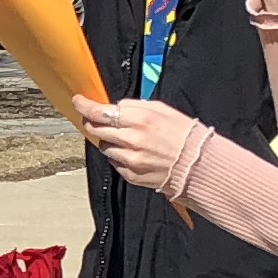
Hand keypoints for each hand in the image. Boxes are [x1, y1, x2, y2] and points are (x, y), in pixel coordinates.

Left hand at [73, 95, 205, 197]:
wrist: (199, 165)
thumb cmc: (184, 134)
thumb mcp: (162, 109)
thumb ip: (136, 106)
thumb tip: (116, 107)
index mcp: (140, 119)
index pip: (100, 112)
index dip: (85, 106)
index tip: (78, 102)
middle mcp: (131, 140)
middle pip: (96, 129)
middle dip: (92, 123)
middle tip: (95, 119)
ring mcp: (129, 160)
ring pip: (104, 147)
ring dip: (109, 140)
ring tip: (127, 139)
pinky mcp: (131, 175)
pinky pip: (115, 163)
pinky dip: (119, 156)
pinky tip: (134, 153)